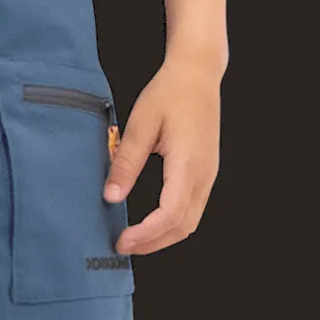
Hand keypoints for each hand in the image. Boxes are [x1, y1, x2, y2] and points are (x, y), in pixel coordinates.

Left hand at [103, 54, 221, 255]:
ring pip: (190, 222)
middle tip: (124, 246)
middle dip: (153, 243)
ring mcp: (208, 175)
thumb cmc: (171, 92)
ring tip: (136, 240)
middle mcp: (203, 174)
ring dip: (163, 237)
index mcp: (188, 164)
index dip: (146, 234)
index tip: (122, 240)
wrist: (198, 73)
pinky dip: (172, 224)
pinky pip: (193, 209)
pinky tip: (152, 223)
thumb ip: (126, 163)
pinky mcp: (206, 172)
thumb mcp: (141, 125)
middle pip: (182, 227)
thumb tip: (111, 196)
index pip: (169, 214)